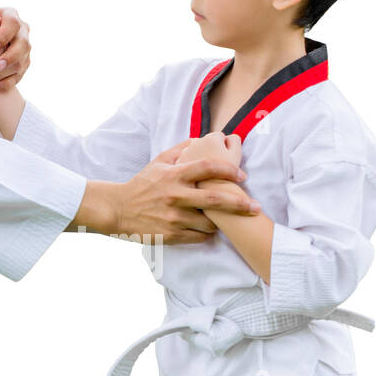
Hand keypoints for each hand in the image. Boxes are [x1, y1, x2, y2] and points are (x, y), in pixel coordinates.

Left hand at [0, 8, 29, 89]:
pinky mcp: (21, 65)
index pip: (12, 23)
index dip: (4, 35)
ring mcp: (22, 49)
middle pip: (23, 44)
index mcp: (8, 15)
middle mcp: (20, 31)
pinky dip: (5, 83)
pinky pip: (18, 76)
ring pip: (21, 62)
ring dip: (5, 73)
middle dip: (10, 56)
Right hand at [104, 139, 255, 243]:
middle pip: (216, 199)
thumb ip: (181, 149)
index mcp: (174, 175)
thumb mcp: (158, 162)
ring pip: (211, 222)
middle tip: (257, 207)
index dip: (229, 169)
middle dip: (241, 203)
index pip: (207, 167)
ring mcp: (174, 217)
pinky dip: (207, 233)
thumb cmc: (142, 184)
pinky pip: (200, 236)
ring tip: (226, 220)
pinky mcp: (172, 234)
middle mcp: (175, 196)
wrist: (118, 210)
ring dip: (221, 221)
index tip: (243, 175)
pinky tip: (208, 229)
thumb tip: (201, 138)